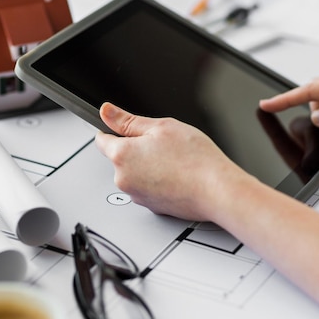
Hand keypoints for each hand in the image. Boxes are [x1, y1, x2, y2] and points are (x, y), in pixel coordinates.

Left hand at [95, 102, 246, 220]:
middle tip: (163, 144)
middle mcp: (123, 179)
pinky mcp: (151, 207)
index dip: (113, 130)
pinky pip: (148, 189)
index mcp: (121, 155)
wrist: (216, 190)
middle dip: (137, 149)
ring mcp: (137, 196)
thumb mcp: (161, 126)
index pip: (101, 140)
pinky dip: (158, 182)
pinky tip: (177, 176)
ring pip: (135, 174)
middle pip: (120, 158)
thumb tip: (107, 112)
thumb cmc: (195, 159)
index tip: (125, 128)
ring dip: (148, 167)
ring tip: (174, 162)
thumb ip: (128, 120)